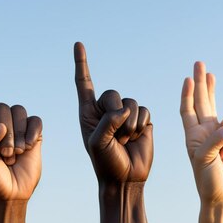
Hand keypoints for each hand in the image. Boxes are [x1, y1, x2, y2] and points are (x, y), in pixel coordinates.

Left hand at [0, 58, 42, 200]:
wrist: (10, 194)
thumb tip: (2, 127)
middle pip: (3, 106)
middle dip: (6, 131)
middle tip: (4, 154)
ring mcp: (17, 127)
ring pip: (20, 111)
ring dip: (18, 134)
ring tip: (14, 154)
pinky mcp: (34, 133)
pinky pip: (36, 120)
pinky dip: (32, 133)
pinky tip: (29, 146)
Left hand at [74, 42, 152, 182]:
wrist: (125, 178)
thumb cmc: (105, 163)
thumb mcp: (98, 143)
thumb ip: (107, 122)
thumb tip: (125, 110)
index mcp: (88, 112)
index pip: (84, 83)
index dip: (82, 63)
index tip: (78, 44)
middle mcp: (106, 110)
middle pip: (112, 94)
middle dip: (115, 114)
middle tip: (115, 136)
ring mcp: (124, 114)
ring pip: (131, 102)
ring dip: (129, 124)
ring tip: (125, 140)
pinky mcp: (142, 119)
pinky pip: (144, 110)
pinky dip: (140, 125)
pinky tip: (136, 138)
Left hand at [180, 62, 222, 202]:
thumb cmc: (208, 180)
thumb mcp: (203, 160)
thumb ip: (213, 142)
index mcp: (194, 135)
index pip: (188, 110)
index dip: (187, 94)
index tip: (188, 78)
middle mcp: (209, 131)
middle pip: (205, 101)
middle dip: (203, 83)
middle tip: (199, 64)